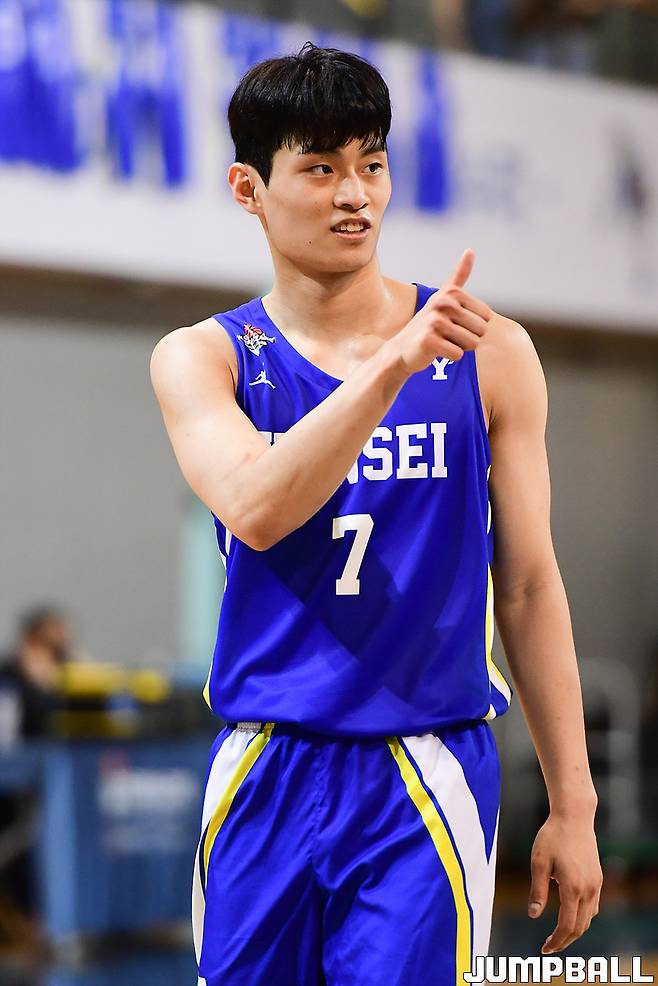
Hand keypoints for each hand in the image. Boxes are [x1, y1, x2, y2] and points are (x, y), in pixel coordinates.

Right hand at [391, 248, 492, 375]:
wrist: (403, 348)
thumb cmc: (429, 323)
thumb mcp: (443, 296)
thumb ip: (458, 275)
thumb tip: (470, 250)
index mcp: (452, 294)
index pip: (486, 317)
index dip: (474, 325)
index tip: (454, 323)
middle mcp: (444, 304)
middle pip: (481, 330)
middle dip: (468, 338)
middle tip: (448, 335)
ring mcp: (435, 322)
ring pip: (472, 343)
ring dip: (460, 347)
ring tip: (443, 342)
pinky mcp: (429, 341)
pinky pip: (458, 354)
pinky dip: (450, 356)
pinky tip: (437, 351)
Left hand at [528, 811, 602, 953]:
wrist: (574, 817)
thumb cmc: (552, 837)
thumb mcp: (538, 862)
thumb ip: (537, 890)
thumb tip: (533, 915)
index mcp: (572, 888)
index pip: (567, 925)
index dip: (556, 941)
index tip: (544, 949)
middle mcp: (589, 890)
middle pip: (580, 927)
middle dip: (565, 941)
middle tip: (548, 947)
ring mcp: (596, 884)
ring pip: (589, 919)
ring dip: (575, 930)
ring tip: (558, 935)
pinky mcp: (597, 878)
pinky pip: (593, 906)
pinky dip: (582, 917)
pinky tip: (570, 915)